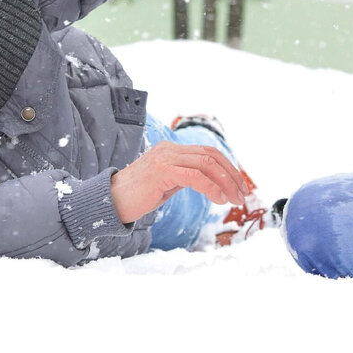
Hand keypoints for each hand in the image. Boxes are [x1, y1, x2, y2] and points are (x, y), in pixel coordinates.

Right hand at [109, 141, 248, 223]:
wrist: (110, 202)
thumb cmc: (137, 197)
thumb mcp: (166, 184)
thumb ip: (184, 177)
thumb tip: (208, 183)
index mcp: (171, 150)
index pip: (207, 152)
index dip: (227, 167)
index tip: (238, 185)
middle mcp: (169, 149)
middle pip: (211, 155)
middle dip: (231, 175)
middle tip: (242, 194)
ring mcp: (165, 158)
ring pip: (207, 164)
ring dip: (226, 182)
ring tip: (234, 200)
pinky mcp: (162, 171)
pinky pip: (195, 176)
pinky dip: (211, 187)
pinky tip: (219, 200)